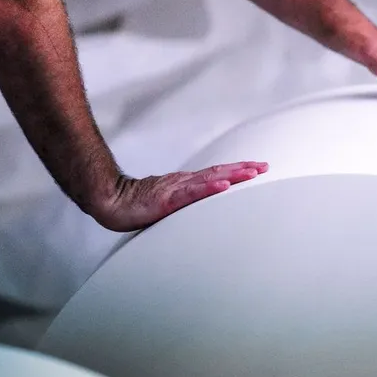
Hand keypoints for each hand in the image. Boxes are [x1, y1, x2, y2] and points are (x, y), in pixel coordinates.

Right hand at [88, 161, 268, 231]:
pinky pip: (192, 194)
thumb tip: (201, 209)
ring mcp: (176, 189)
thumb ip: (185, 204)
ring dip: (233, 175)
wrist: (111, 202)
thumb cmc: (136, 205)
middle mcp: (184, 182)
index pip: (216, 174)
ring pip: (210, 179)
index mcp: (185, 184)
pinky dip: (210, 188)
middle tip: (265, 167)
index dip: (237, 170)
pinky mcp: (167, 199)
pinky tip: (224, 186)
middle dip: (244, 169)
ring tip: (252, 173)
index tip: (257, 168)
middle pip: (219, 172)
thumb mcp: (168, 204)